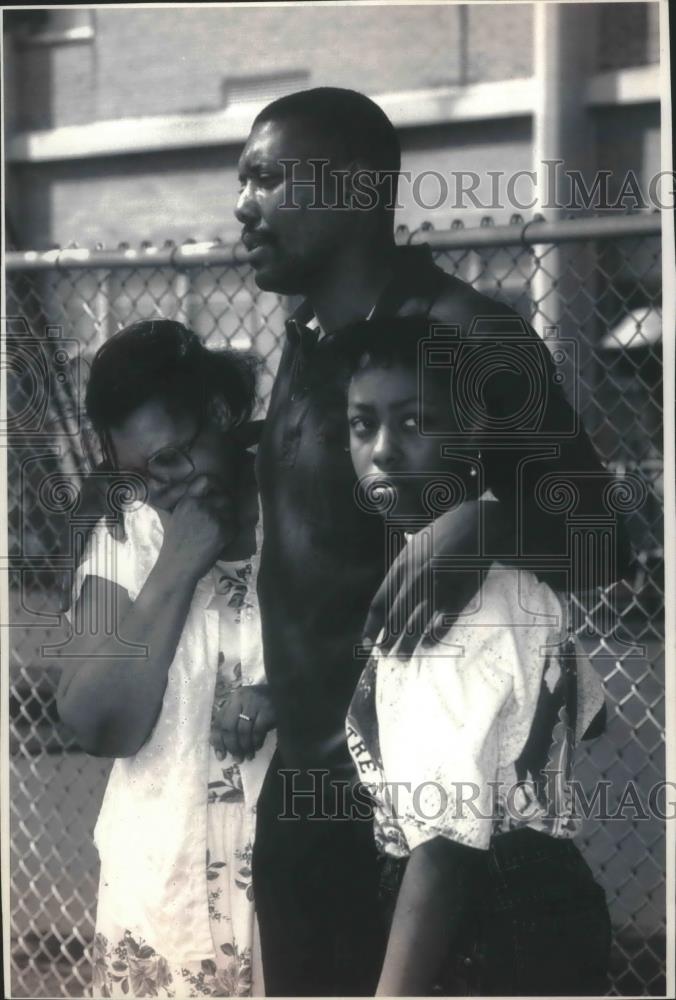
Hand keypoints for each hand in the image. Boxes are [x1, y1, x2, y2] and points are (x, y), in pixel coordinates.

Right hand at [161, 474, 236, 581]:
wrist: (177, 567)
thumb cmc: (174, 545)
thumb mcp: (173, 517)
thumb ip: (185, 502)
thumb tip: (198, 492)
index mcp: (187, 501)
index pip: (205, 480)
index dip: (215, 484)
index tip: (217, 491)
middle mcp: (200, 505)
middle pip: (223, 496)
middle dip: (225, 506)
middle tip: (221, 517)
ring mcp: (212, 517)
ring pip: (231, 510)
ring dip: (229, 518)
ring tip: (220, 529)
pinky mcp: (222, 531)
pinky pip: (234, 525)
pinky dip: (231, 532)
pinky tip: (221, 540)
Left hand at [210, 684, 275, 761]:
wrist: (288, 694)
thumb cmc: (265, 705)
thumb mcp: (247, 709)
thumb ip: (233, 721)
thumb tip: (216, 743)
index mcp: (234, 698)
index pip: (220, 720)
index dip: (218, 740)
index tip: (220, 756)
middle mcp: (242, 698)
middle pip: (229, 726)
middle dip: (231, 746)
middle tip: (236, 759)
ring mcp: (255, 702)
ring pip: (243, 730)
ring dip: (244, 747)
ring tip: (247, 757)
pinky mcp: (268, 709)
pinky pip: (258, 731)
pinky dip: (256, 742)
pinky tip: (257, 748)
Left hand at [363, 501, 500, 657]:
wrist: (476, 526)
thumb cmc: (444, 534)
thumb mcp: (415, 545)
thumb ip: (402, 569)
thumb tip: (390, 590)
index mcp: (400, 567)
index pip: (379, 603)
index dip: (372, 627)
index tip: (368, 643)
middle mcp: (414, 580)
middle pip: (395, 618)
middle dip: (388, 641)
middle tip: (385, 656)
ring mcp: (435, 589)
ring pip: (416, 625)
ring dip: (408, 645)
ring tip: (403, 658)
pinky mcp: (457, 595)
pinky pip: (442, 622)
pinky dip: (433, 636)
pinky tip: (428, 645)